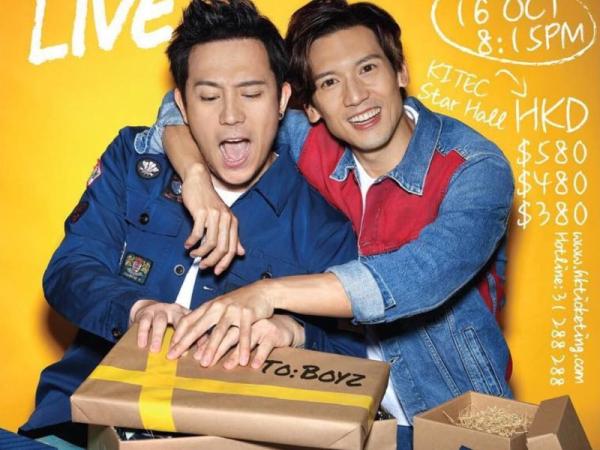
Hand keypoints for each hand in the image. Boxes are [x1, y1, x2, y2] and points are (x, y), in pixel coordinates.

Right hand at [129, 300, 188, 351]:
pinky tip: (142, 344)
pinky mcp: (146, 312)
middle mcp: (174, 310)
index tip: (184, 354)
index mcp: (185, 314)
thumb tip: (189, 357)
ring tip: (154, 350)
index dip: (188, 340)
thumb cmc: (167, 322)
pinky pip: (144, 322)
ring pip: (160, 321)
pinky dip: (143, 334)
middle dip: (177, 337)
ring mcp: (160, 310)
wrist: (147, 307)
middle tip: (174, 352)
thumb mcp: (178, 325)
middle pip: (179, 321)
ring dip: (158, 337)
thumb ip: (185, 338)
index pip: (191, 326)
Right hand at [163, 125, 244, 274]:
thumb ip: (232, 236)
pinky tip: (188, 245)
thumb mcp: (223, 218)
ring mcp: (214, 216)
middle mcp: (226, 219)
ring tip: (193, 255)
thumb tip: (241, 252)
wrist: (199, 181)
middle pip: (221, 248)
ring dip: (200, 253)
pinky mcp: (201, 212)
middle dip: (211, 261)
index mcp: (233, 223)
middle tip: (202, 266)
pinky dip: (191, 242)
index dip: (224, 263)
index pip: (232, 249)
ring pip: (209, 243)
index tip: (216, 271)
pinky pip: (197, 233)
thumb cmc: (209, 201)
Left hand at [167, 280, 273, 363]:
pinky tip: (242, 360)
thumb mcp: (221, 307)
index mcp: (210, 306)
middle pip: (199, 327)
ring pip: (220, 331)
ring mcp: (233, 310)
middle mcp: (218, 307)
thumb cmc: (240, 302)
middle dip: (185, 343)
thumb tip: (191, 336)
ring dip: (212, 349)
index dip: (178, 335)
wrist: (262, 291)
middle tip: (174, 356)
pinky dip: (243, 348)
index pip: (188, 320)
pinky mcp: (248, 314)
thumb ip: (207, 318)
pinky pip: (244, 333)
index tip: (170, 349)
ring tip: (206, 364)